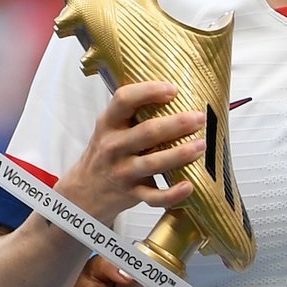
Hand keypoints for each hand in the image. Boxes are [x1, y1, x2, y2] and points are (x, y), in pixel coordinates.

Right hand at [53, 82, 204, 224]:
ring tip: (201, 145)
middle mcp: (113, 146)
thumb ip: (132, 114)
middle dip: (177, 124)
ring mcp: (122, 171)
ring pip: (153, 163)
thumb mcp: (110, 129)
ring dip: (181, 154)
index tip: (173, 89)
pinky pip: (153, 197)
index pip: (124, 99)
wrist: (85, 191)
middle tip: (199, 118)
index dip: (149, 91)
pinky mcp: (131, 193)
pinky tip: (189, 186)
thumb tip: (175, 94)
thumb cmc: (107, 152)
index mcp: (109, 124)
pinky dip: (172, 194)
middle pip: (147, 132)